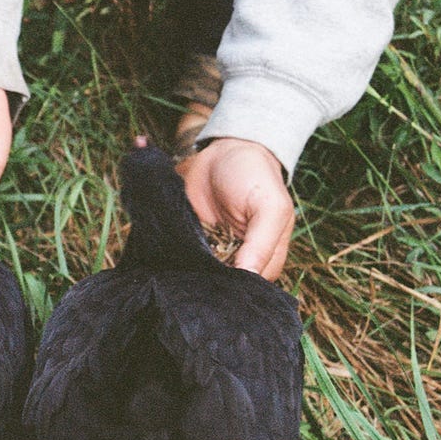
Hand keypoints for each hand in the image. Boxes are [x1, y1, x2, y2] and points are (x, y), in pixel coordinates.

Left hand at [177, 138, 293, 279]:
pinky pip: (184, 257)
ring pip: (203, 275)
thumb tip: (249, 276)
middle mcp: (241, 258)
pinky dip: (177, 258)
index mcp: (267, 255)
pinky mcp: (193, 240)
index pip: (254, 285)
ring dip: (193, 273)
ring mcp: (215, 250)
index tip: (221, 286)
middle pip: (227, 285)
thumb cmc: (254, 176)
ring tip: (185, 267)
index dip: (239, 288)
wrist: (223, 151)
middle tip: (199, 275)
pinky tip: (171, 258)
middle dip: (212, 283)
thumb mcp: (269, 207)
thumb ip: (263, 244)